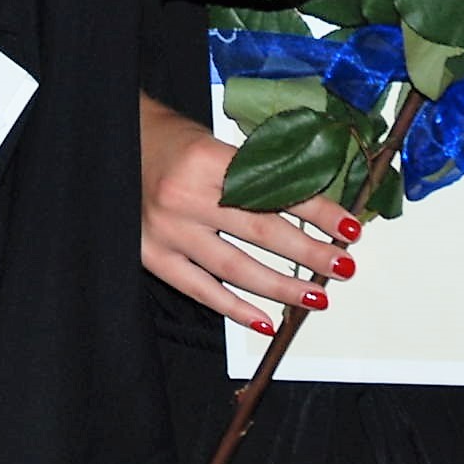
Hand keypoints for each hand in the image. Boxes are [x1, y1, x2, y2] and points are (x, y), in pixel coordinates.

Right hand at [138, 96, 356, 330]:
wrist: (114, 144)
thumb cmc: (173, 142)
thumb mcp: (216, 144)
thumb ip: (256, 174)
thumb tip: (311, 208)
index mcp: (206, 159)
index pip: (274, 190)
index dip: (317, 211)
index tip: (348, 228)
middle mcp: (185, 197)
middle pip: (260, 231)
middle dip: (308, 252)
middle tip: (343, 266)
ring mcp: (167, 231)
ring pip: (234, 268)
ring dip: (281, 286)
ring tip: (316, 297)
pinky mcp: (153, 256)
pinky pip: (200, 290)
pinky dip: (235, 309)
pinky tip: (266, 321)